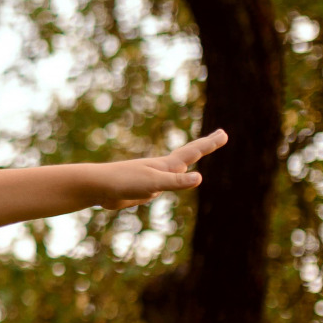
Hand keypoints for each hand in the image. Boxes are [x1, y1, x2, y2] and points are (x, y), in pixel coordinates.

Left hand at [94, 129, 226, 208]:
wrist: (97, 188)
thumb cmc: (123, 182)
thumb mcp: (153, 183)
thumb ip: (176, 182)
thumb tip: (199, 178)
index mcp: (166, 165)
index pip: (194, 152)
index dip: (210, 144)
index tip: (224, 133)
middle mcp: (162, 168)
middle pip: (188, 156)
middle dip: (204, 147)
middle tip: (219, 135)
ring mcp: (152, 177)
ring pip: (175, 169)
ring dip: (187, 162)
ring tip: (194, 156)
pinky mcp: (142, 188)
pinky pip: (163, 183)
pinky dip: (170, 179)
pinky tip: (165, 183)